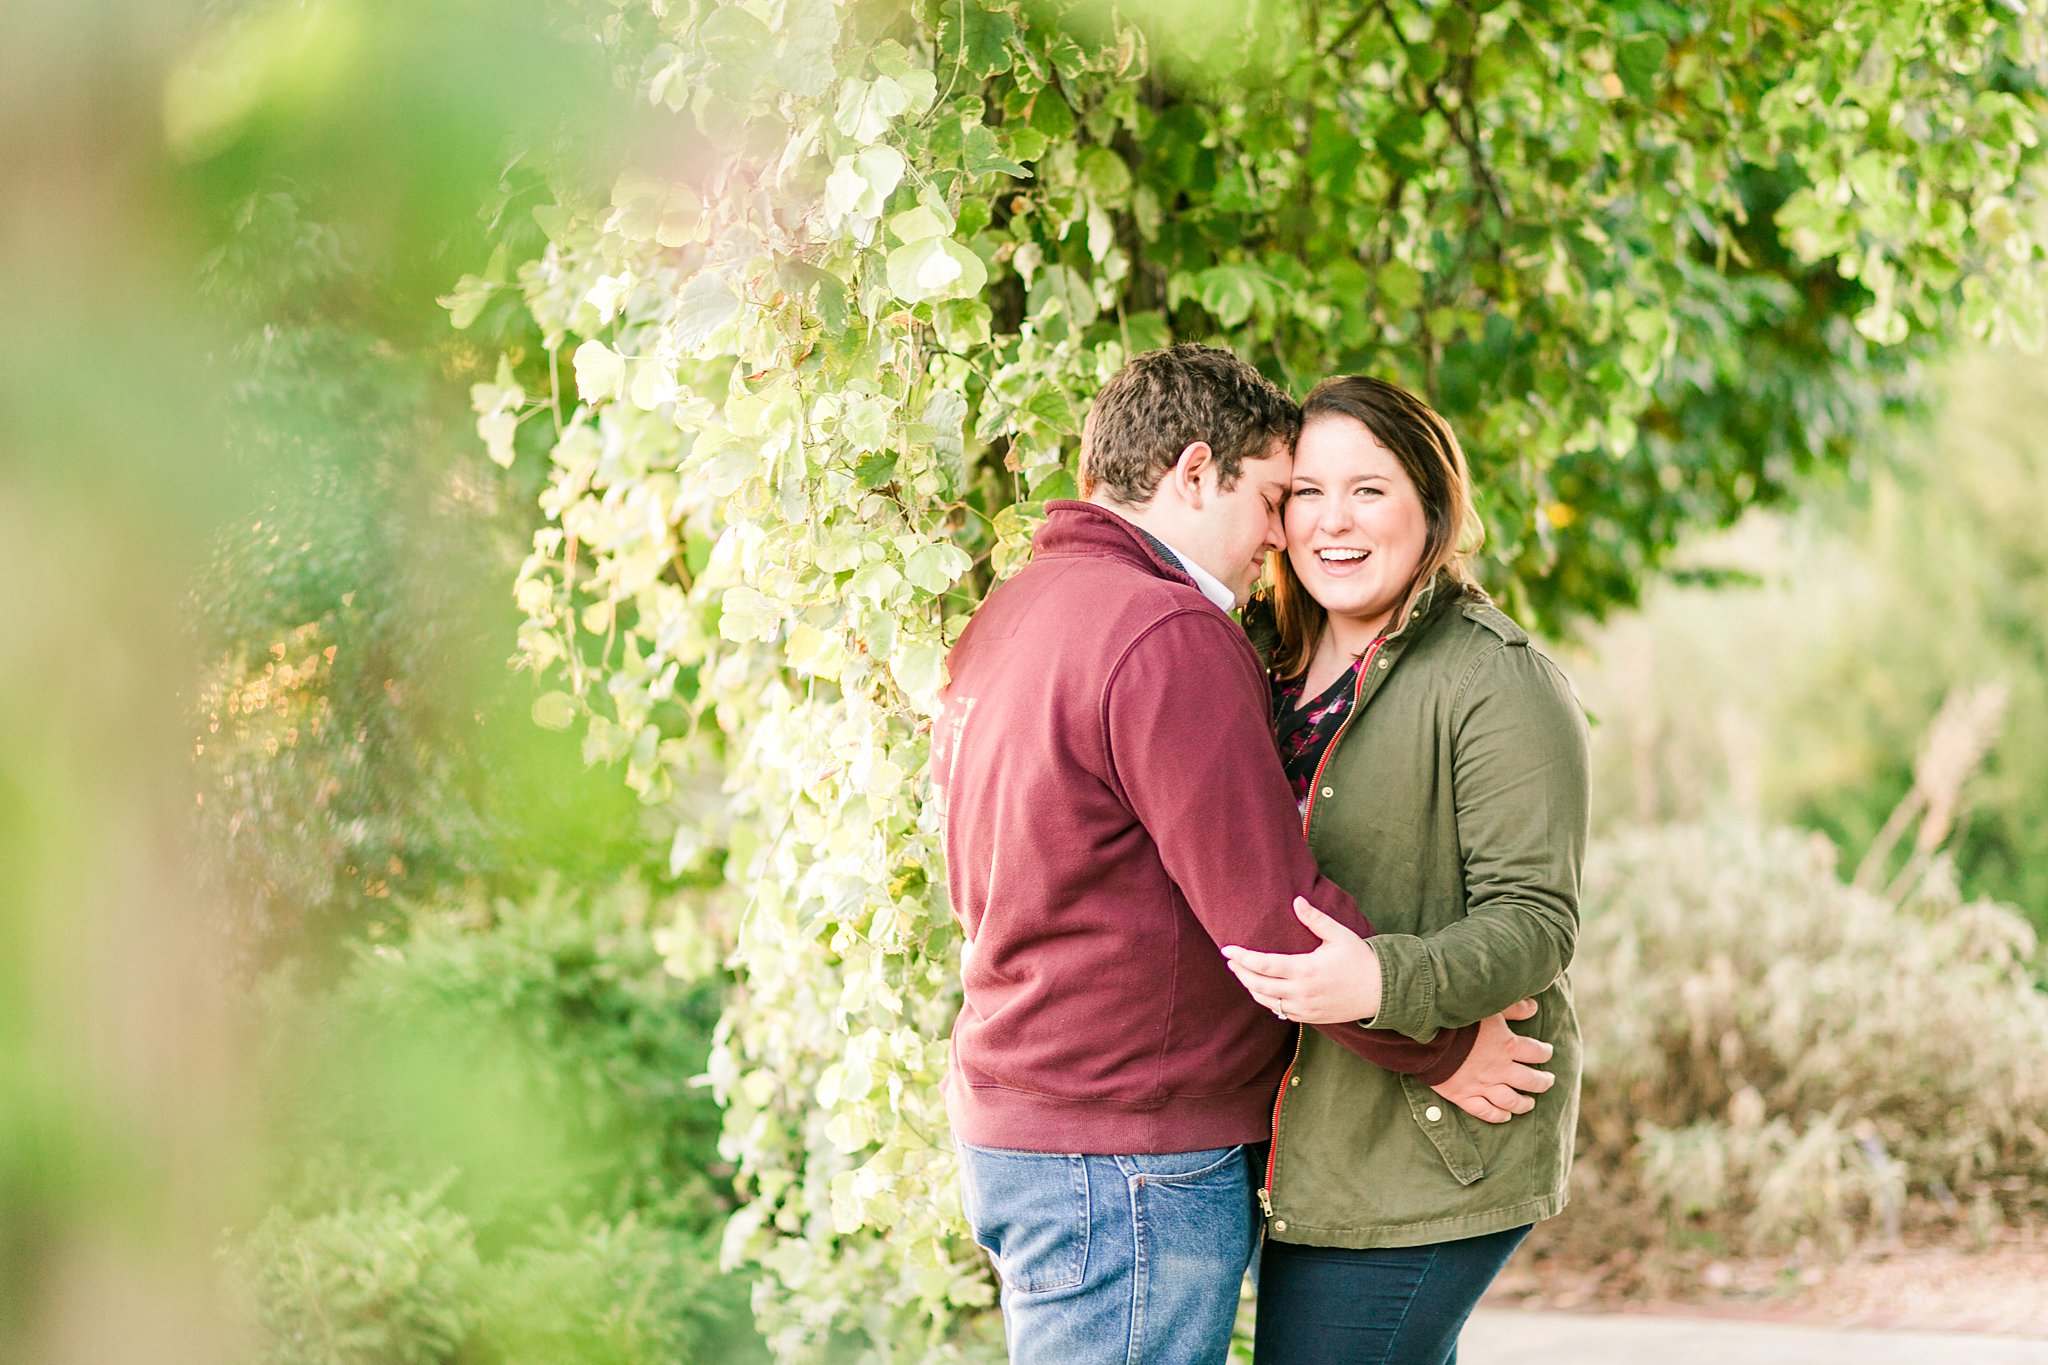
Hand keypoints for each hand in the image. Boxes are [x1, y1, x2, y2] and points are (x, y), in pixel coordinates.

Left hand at [1221, 897, 1381, 1024]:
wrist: (1382, 991)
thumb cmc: (1360, 959)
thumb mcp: (1339, 935)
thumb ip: (1315, 919)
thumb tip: (1296, 900)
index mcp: (1306, 969)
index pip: (1263, 965)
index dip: (1242, 958)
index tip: (1227, 949)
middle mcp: (1302, 992)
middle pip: (1258, 985)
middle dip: (1240, 972)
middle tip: (1230, 960)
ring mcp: (1305, 1008)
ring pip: (1267, 1002)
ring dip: (1251, 987)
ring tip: (1242, 973)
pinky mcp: (1310, 1017)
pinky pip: (1281, 1012)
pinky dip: (1268, 1001)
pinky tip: (1263, 989)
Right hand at [1430, 998, 1553, 1124]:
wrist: (1427, 1039)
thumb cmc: (1457, 1019)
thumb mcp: (1488, 1007)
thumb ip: (1512, 1008)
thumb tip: (1533, 1007)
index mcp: (1507, 1045)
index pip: (1536, 1052)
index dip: (1545, 1052)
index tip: (1547, 1051)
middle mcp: (1500, 1069)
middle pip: (1530, 1080)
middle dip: (1542, 1082)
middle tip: (1547, 1081)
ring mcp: (1482, 1085)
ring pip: (1511, 1100)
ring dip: (1523, 1104)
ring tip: (1529, 1103)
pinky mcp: (1464, 1096)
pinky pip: (1485, 1112)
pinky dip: (1497, 1116)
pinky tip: (1505, 1116)